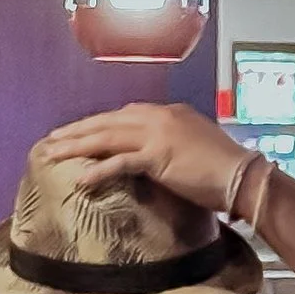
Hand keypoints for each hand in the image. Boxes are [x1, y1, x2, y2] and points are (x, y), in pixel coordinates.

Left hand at [43, 104, 249, 214]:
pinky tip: (79, 180)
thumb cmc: (225, 169)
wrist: (244, 176)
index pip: (124, 115)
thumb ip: (173, 146)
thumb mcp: (195, 147)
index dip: (97, 124)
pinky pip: (120, 163)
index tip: (76, 133)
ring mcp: (158, 134)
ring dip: (76, 146)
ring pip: (107, 137)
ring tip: (51, 155)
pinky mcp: (159, 156)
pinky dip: (98, 171)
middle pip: (108, 121)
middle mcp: (160, 117)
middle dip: (76, 131)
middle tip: (50, 141)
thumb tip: (157, 159)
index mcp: (168, 113)